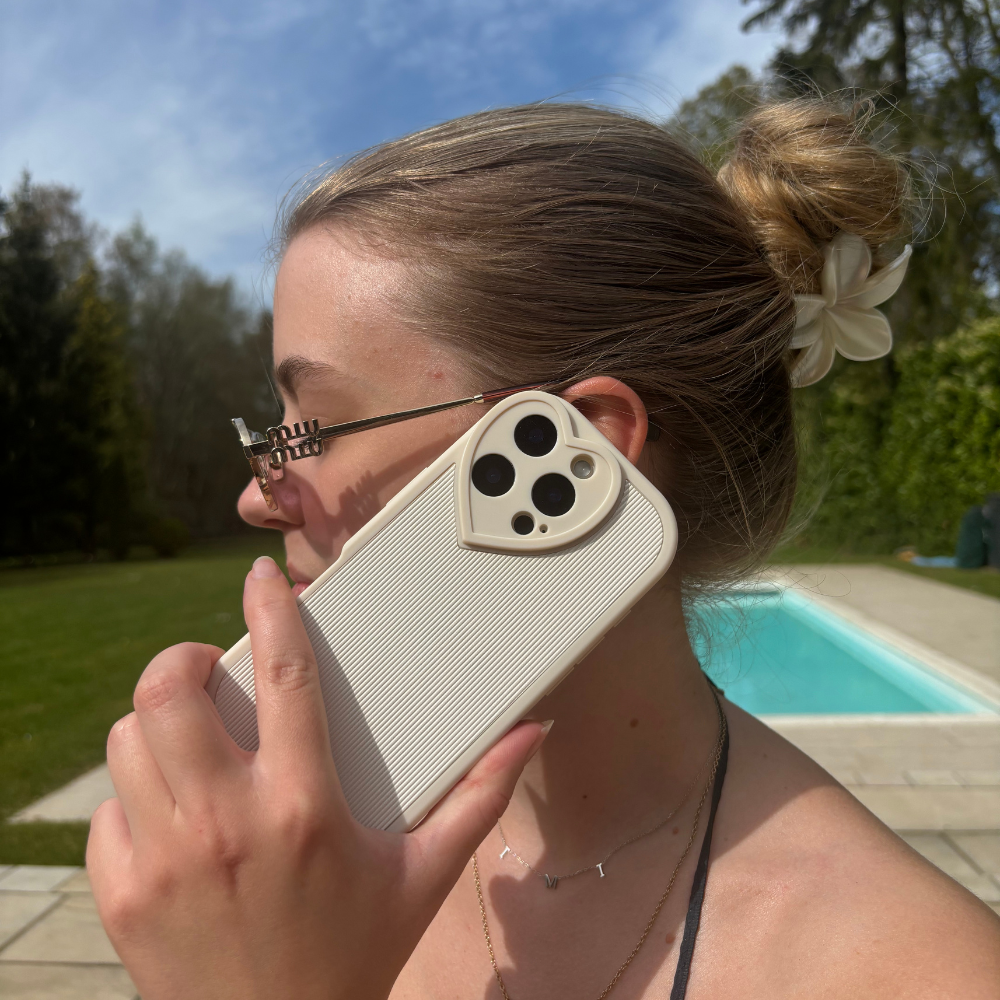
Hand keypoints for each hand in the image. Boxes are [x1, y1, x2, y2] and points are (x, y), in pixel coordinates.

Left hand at [87, 556, 546, 999]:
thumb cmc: (354, 956)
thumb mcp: (424, 875)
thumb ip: (479, 798)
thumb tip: (531, 736)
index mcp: (305, 806)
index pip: (284, 677)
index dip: (270, 611)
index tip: (260, 577)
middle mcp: (226, 822)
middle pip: (169, 693)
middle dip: (180, 661)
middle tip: (205, 670)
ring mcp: (165, 858)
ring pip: (129, 742)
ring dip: (155, 725)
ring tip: (190, 739)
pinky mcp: (122, 895)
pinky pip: (108, 810)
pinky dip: (133, 796)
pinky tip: (169, 811)